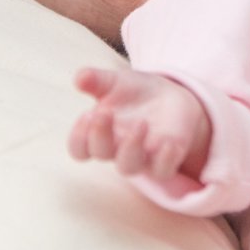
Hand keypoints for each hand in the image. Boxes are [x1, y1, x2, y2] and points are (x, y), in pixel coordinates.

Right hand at [68, 67, 211, 181]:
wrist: (170, 96)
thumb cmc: (134, 93)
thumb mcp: (115, 82)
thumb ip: (96, 80)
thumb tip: (79, 77)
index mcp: (99, 134)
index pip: (79, 148)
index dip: (79, 137)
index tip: (87, 115)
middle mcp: (117, 149)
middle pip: (101, 154)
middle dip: (100, 135)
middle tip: (106, 112)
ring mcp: (142, 157)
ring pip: (129, 166)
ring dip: (131, 147)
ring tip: (141, 123)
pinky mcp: (166, 159)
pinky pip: (162, 171)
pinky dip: (165, 161)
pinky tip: (168, 143)